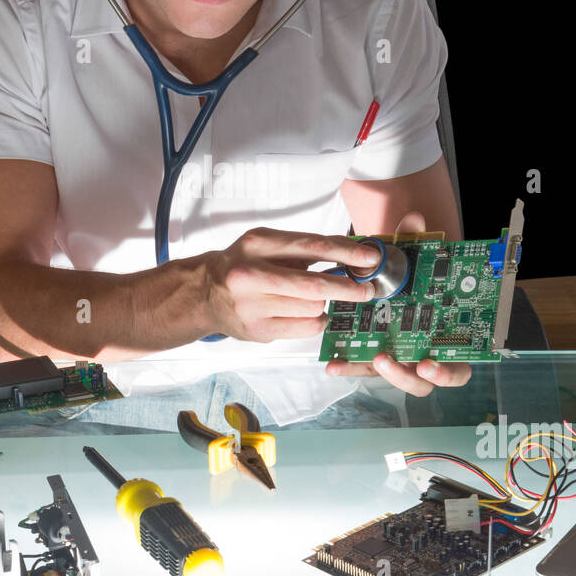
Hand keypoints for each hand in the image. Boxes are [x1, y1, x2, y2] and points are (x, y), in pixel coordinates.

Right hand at [204, 227, 381, 342]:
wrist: (204, 294)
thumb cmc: (243, 265)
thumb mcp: (267, 244)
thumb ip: (305, 248)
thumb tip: (353, 253)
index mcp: (257, 244)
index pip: (312, 247)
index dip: (347, 253)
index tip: (371, 257)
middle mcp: (251, 275)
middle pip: (315, 286)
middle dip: (348, 288)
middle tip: (366, 289)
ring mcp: (253, 306)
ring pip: (313, 308)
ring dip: (325, 304)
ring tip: (316, 298)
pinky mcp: (258, 331)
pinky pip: (306, 328)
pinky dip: (316, 320)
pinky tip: (308, 314)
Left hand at [323, 211, 472, 395]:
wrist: (399, 280)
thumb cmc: (417, 279)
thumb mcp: (417, 259)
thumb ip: (415, 240)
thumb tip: (412, 219)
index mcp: (449, 339)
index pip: (457, 366)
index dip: (445, 372)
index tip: (428, 364)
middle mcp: (428, 355)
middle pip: (424, 382)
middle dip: (405, 376)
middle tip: (388, 359)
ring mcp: (402, 358)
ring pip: (395, 379)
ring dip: (381, 372)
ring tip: (368, 357)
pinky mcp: (377, 358)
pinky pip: (365, 367)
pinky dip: (350, 366)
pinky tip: (332, 363)